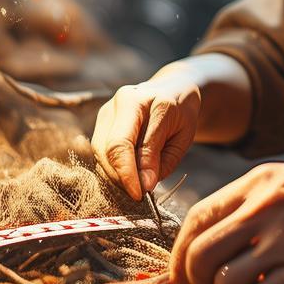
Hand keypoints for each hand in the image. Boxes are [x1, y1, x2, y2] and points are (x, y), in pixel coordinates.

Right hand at [91, 71, 200, 198]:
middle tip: (139, 194)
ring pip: (100, 150)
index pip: (125, 144)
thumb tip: (143, 185)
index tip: (140, 195)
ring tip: (136, 183)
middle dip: (121, 177)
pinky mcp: (102, 118)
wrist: (174, 88)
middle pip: (108, 148)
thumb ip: (163, 159)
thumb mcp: (182, 136)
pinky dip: (113, 165)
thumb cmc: (182, 114)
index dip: (129, 174)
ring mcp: (108, 108)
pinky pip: (101, 149)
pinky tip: (129, 172)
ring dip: (116, 173)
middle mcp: (121, 100)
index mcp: (143, 101)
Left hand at [169, 161, 283, 283]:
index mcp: (252, 186)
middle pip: (202, 255)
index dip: (179, 251)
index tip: (180, 269)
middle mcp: (262, 212)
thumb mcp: (275, 179)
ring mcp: (283, 242)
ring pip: (226, 282)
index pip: (197, 219)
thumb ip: (239, 202)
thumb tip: (202, 238)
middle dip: (192, 280)